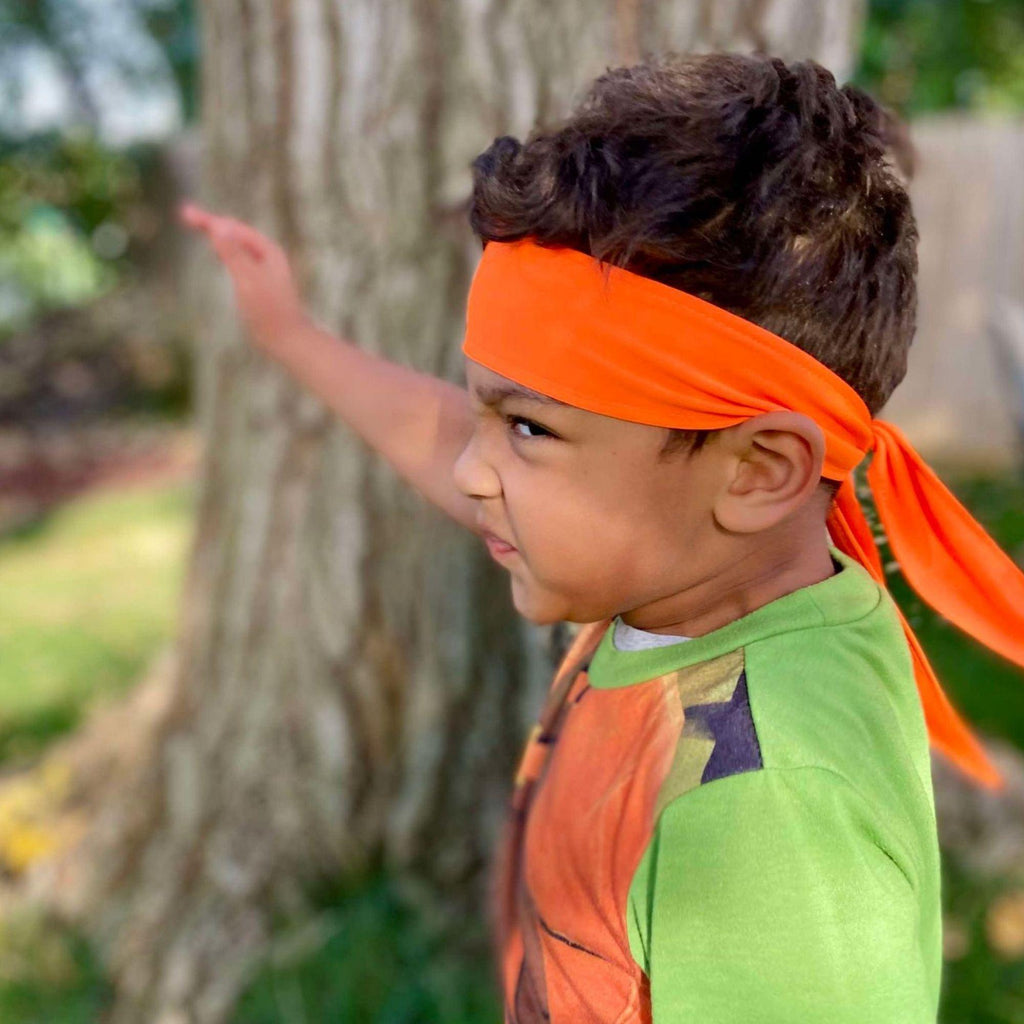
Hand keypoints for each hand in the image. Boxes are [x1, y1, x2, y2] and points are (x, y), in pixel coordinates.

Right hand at [178, 201, 308, 356]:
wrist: (287, 339)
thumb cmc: (269, 311)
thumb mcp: (248, 280)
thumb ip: (234, 254)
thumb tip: (218, 227)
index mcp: (267, 251)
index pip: (233, 228)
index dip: (209, 220)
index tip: (185, 214)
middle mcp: (268, 256)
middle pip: (235, 233)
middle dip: (211, 223)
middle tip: (186, 215)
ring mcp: (265, 270)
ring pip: (237, 245)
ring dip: (218, 235)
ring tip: (199, 225)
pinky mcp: (260, 284)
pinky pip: (240, 259)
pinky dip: (226, 251)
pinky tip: (219, 253)